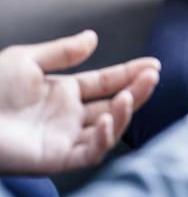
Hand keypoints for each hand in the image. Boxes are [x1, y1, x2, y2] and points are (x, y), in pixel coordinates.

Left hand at [0, 31, 159, 173]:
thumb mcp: (26, 60)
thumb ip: (63, 52)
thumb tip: (93, 37)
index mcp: (65, 92)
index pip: (106, 82)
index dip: (130, 73)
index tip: (153, 64)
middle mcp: (71, 116)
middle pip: (114, 104)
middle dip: (137, 91)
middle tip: (153, 76)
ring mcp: (67, 138)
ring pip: (108, 129)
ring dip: (124, 113)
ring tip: (129, 95)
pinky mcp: (58, 159)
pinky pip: (90, 153)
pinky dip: (103, 139)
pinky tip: (105, 120)